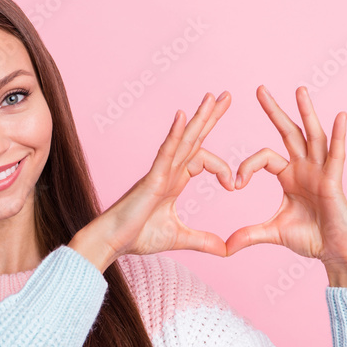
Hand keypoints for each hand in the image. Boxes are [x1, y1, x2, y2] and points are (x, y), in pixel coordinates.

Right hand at [95, 91, 236, 259]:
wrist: (112, 242)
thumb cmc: (137, 236)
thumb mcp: (179, 238)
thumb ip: (203, 241)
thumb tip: (226, 250)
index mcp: (174, 180)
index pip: (203, 159)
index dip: (223, 168)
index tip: (234, 186)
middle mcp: (168, 170)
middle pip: (194, 137)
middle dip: (211, 117)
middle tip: (226, 95)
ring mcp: (159, 171)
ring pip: (183, 139)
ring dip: (198, 117)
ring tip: (212, 97)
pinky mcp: (152, 178)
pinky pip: (166, 152)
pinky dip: (175, 134)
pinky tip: (183, 115)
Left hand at [225, 86, 346, 275]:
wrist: (335, 253)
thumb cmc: (310, 239)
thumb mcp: (273, 233)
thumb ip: (249, 235)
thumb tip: (225, 248)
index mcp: (289, 176)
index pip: (264, 157)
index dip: (247, 167)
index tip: (234, 184)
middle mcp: (305, 167)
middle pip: (288, 132)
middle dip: (274, 111)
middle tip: (259, 89)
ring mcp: (321, 171)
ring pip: (313, 136)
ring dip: (306, 112)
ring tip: (299, 89)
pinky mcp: (334, 181)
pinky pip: (337, 155)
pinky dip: (339, 136)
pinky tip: (340, 116)